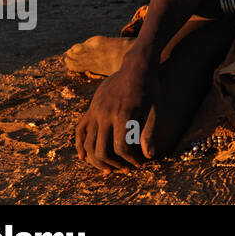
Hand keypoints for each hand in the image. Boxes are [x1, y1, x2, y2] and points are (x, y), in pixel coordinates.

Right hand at [74, 50, 156, 172]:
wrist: (137, 66)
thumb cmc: (150, 88)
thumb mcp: (155, 109)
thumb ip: (149, 132)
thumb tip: (149, 156)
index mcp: (124, 115)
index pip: (121, 148)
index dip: (130, 160)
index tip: (138, 164)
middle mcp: (106, 114)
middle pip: (102, 150)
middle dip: (114, 164)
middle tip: (124, 169)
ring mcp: (96, 111)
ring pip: (88, 143)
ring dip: (97, 159)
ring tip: (109, 168)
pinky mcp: (91, 108)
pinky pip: (80, 130)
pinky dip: (79, 145)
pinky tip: (83, 157)